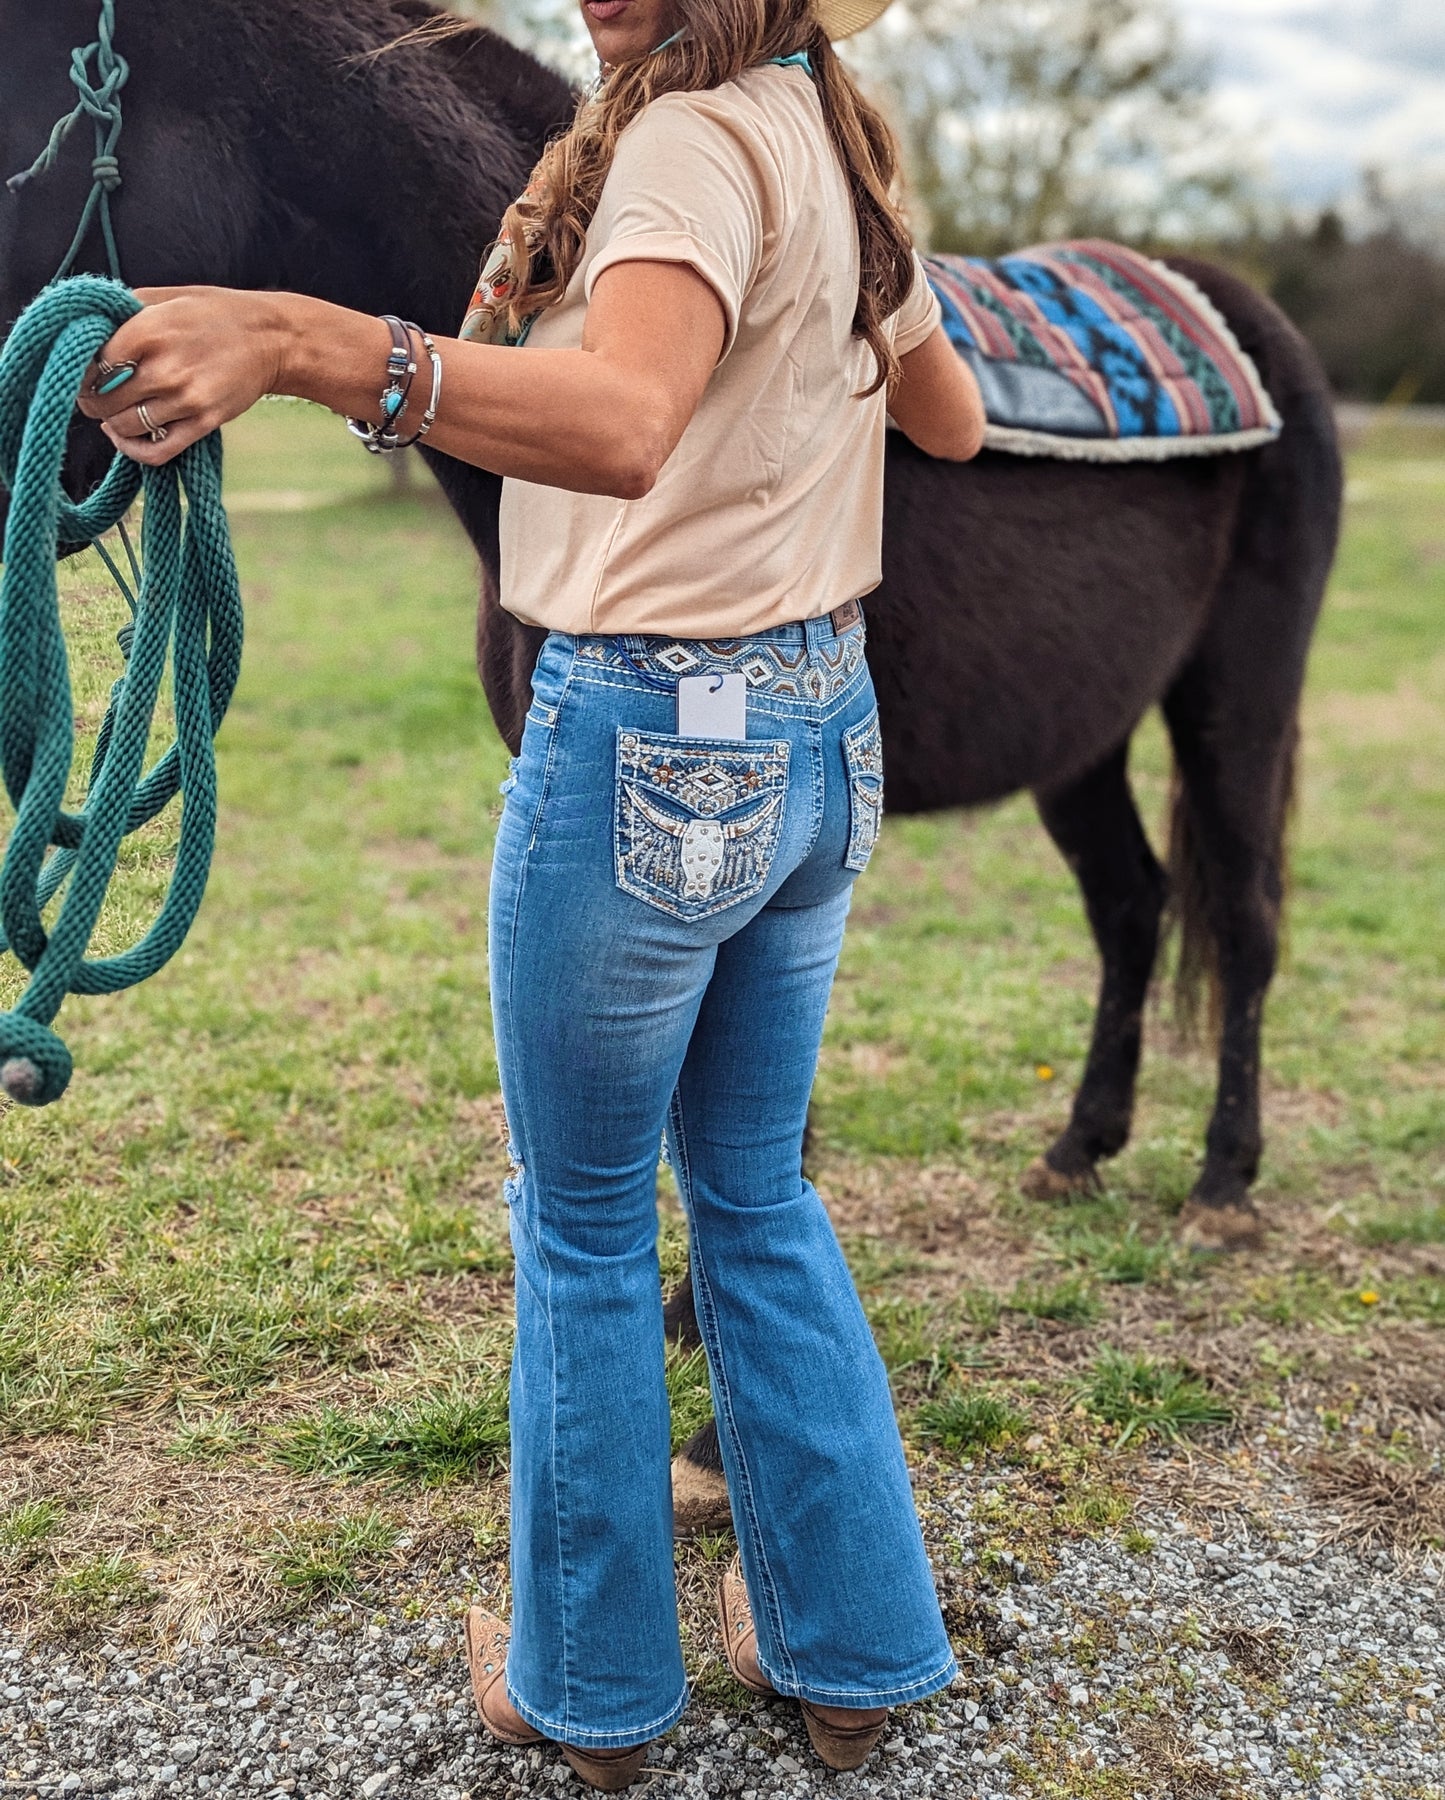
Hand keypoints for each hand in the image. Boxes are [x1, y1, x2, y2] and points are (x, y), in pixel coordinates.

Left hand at [76, 286, 286, 465]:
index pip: (93, 363)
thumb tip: (88, 330)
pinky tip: (127, 438)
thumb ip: (125, 311)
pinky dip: (133, 450)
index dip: (81, 372)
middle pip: (103, 399)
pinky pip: (156, 451)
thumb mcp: (167, 296)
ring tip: (112, 413)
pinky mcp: (203, 423)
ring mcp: (186, 400)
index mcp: (150, 331)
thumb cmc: (216, 314)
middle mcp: (166, 368)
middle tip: (92, 395)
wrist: (272, 339)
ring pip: (124, 426)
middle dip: (90, 400)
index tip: (83, 373)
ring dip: (111, 423)